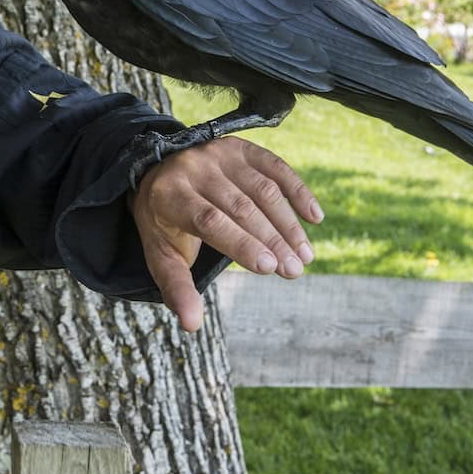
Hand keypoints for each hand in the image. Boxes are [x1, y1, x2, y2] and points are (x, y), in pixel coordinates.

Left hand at [128, 136, 322, 331]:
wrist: (158, 173)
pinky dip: (298, 191)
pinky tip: (314, 217)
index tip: (269, 269)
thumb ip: (176, 287)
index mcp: (170, 195)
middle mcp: (194, 168)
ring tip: (304, 256)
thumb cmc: (164, 223)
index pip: (210, 220)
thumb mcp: (161, 254)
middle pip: (241, 207)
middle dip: (272, 241)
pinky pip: (275, 166)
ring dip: (288, 224)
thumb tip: (192, 325)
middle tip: (295, 270)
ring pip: (263, 189)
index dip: (240, 243)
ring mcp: (219, 154)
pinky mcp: (240, 148)